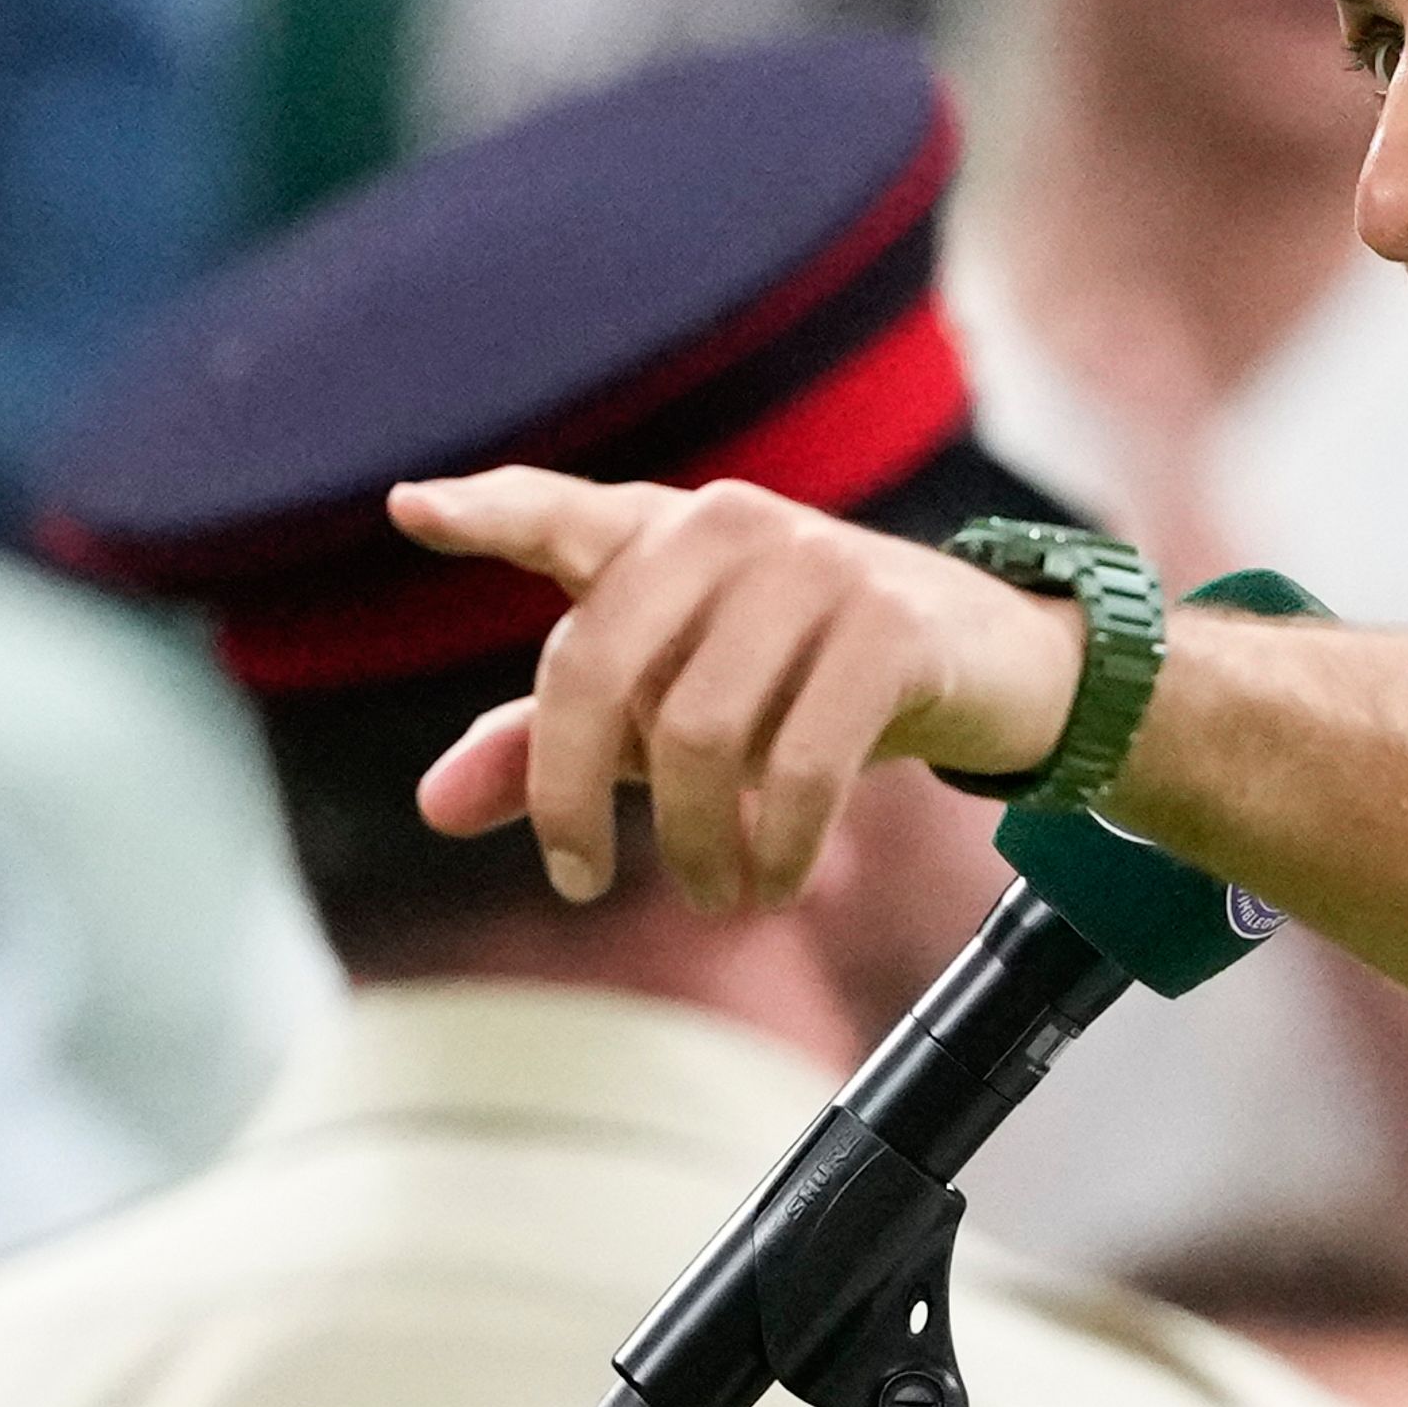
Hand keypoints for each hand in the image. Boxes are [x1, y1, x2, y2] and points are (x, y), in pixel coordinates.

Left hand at [388, 471, 1085, 911]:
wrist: (995, 660)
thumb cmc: (811, 677)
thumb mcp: (679, 705)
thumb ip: (557, 746)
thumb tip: (434, 807)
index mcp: (663, 534)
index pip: (559, 514)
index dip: (487, 515)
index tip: (412, 511)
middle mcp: (727, 527)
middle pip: (595, 669)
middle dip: (570, 798)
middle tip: (580, 882)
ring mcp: (813, 566)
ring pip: (697, 736)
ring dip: (692, 846)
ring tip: (715, 895)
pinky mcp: (888, 628)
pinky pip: (800, 769)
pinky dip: (778, 851)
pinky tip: (777, 884)